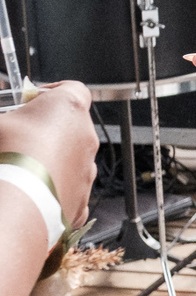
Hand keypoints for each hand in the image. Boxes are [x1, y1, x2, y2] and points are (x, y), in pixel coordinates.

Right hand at [0, 81, 97, 228]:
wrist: (16, 206)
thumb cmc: (7, 154)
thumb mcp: (0, 122)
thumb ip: (6, 116)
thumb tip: (5, 122)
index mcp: (69, 108)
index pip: (72, 89)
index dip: (51, 93)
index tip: (31, 100)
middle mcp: (86, 137)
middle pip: (71, 126)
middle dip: (48, 129)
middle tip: (19, 136)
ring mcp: (86, 170)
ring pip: (71, 159)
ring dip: (52, 159)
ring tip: (22, 168)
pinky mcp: (82, 200)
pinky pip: (69, 189)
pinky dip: (54, 189)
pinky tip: (31, 192)